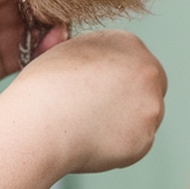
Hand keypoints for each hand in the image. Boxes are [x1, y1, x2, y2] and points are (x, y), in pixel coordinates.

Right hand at [8, 31, 167, 176]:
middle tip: (101, 109)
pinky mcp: (145, 138)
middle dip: (131, 97)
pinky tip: (94, 142)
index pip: (135, 60)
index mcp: (128, 43)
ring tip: (89, 125)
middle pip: (149, 87)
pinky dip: (120, 145)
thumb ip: (90, 53)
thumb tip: (95, 59)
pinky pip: (136, 143)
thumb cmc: (43, 88)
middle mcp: (148, 71)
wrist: (39, 124)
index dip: (117, 76)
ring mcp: (151, 106)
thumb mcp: (65, 52)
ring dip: (125, 122)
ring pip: (144, 116)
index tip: (100, 88)